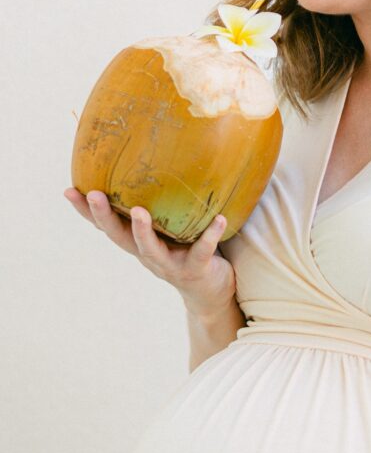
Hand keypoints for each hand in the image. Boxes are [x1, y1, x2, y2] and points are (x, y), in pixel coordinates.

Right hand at [63, 188, 236, 317]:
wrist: (210, 292)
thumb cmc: (187, 250)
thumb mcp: (168, 230)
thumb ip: (159, 206)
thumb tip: (157, 160)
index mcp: (138, 242)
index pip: (106, 226)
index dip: (86, 211)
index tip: (69, 191)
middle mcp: (148, 254)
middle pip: (119, 237)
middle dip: (105, 217)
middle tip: (94, 195)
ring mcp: (170, 264)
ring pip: (151, 249)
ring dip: (142, 231)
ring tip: (139, 211)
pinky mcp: (196, 269)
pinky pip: (203, 251)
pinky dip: (210, 235)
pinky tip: (219, 218)